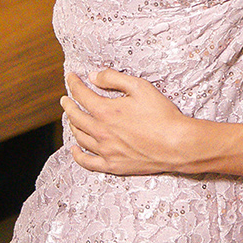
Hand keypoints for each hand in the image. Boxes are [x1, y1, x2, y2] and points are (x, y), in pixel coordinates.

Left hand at [61, 69, 200, 174]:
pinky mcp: (113, 165)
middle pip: (76, 116)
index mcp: (105, 111)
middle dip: (68, 105)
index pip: (81, 95)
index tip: (71, 78)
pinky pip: (87, 162)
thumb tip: (94, 77)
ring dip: (72, 125)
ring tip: (72, 118)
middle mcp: (101, 132)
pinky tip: (74, 149)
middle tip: (65, 99)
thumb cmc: (162, 115)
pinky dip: (78, 155)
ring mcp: (105, 151)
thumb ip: (114, 79)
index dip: (74, 84)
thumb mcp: (140, 87)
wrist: (177, 143)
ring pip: (80, 137)